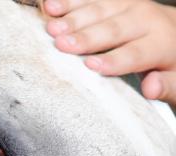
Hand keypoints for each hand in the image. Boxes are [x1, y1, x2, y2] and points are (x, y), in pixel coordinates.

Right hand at [43, 0, 175, 105]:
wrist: (174, 35)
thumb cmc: (169, 65)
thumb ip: (167, 85)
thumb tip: (151, 87)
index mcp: (162, 42)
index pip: (136, 53)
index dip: (114, 59)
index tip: (91, 65)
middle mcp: (146, 19)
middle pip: (114, 29)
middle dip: (86, 37)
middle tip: (62, 44)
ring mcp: (129, 5)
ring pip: (100, 9)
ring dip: (73, 17)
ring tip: (52, 27)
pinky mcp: (115, 1)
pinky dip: (71, 2)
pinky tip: (51, 6)